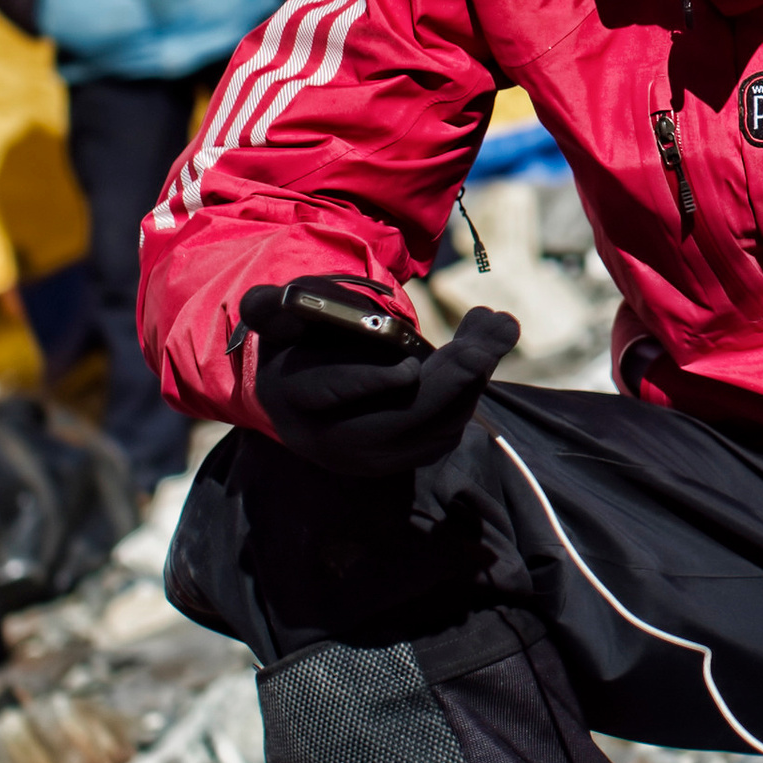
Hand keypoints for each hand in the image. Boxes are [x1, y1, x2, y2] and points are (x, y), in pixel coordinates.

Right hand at [237, 277, 516, 478]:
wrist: (308, 391)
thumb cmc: (300, 342)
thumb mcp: (280, 320)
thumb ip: (270, 309)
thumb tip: (265, 303)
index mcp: (297, 401)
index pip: (332, 394)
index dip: (371, 384)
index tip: (410, 368)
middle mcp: (334, 440)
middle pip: (403, 417)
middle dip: (454, 374)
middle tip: (494, 327)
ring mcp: (373, 459)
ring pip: (433, 425)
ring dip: (474, 376)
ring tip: (497, 325)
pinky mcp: (405, 459)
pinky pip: (447, 429)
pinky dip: (473, 389)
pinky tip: (485, 347)